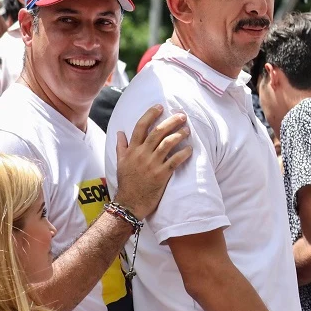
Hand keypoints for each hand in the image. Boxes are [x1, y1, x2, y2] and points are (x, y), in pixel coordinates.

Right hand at [113, 105, 192, 219]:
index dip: (150, 114)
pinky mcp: (161, 175)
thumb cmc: (126, 182)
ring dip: (180, 134)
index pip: (140, 127)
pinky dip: (184, 153)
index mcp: (132, 150)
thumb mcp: (120, 163)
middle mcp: (142, 154)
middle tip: (182, 115)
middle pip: (157, 132)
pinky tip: (190, 149)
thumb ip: (121, 146)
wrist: (129, 203)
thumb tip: (120, 132)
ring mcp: (152, 164)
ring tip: (188, 130)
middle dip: (171, 121)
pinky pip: (175, 161)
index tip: (160, 107)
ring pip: (168, 144)